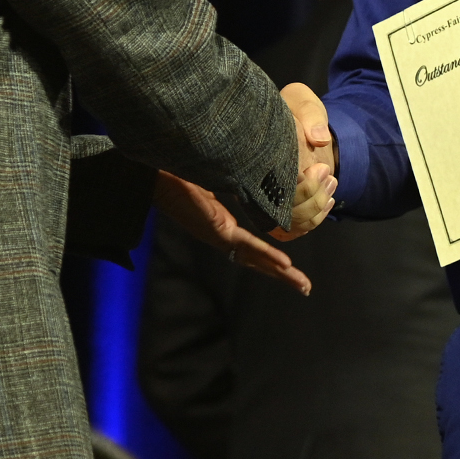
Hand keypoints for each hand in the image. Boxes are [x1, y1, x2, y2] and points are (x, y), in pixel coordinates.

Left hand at [152, 171, 312, 295]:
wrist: (154, 172)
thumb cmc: (177, 172)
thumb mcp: (215, 177)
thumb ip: (233, 181)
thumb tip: (251, 170)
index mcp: (220, 224)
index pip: (251, 247)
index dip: (271, 258)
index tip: (290, 266)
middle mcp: (220, 235)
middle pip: (256, 260)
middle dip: (281, 275)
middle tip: (305, 287)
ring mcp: (217, 234)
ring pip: (254, 258)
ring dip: (279, 272)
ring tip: (301, 284)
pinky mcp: (214, 229)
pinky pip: (245, 245)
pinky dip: (266, 255)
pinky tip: (284, 264)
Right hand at [269, 82, 337, 242]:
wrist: (298, 123)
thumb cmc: (297, 110)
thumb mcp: (303, 101)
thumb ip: (310, 115)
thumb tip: (318, 138)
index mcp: (257, 156)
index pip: (275, 187)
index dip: (302, 187)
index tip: (319, 168)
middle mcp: (256, 182)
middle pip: (282, 212)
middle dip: (311, 199)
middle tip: (327, 174)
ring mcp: (265, 198)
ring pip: (289, 223)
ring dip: (315, 210)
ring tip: (330, 183)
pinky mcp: (277, 208)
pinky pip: (291, 229)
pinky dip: (312, 221)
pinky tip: (326, 202)